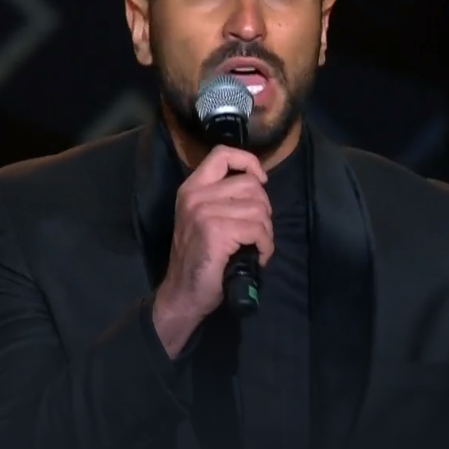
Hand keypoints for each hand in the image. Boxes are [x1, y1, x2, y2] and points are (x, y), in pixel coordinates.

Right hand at [154, 145, 273, 329]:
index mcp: (191, 188)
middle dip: (263, 209)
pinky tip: (258, 257)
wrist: (183, 294)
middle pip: (250, 185)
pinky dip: (266, 246)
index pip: (222, 154)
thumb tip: (259, 185)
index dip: (248, 161)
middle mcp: (195, 195)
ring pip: (258, 209)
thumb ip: (223, 198)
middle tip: (256, 232)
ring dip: (266, 232)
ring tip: (255, 247)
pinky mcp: (216, 231)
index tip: (260, 180)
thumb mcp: (204, 219)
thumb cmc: (199, 260)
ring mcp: (204, 212)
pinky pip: (258, 230)